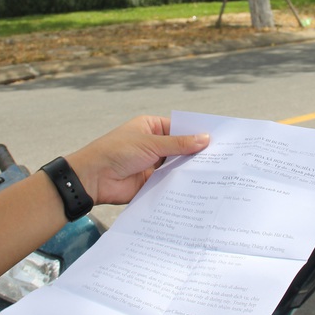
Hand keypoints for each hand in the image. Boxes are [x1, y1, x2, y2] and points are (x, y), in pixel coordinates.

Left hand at [65, 116, 208, 204]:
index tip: (218, 139)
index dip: (196, 133)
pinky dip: (180, 184)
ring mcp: (153, 165)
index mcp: (152, 128)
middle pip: (180, 149)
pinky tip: (198, 187)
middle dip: (196, 153)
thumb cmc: (116, 151)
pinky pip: (170, 183)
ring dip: (189, 170)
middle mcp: (154, 145)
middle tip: (222, 158)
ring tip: (215, 173)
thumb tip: (204, 139)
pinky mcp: (151, 183)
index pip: (180, 128)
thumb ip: (178, 144)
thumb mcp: (150, 143)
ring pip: (176, 167)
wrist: (93, 178)